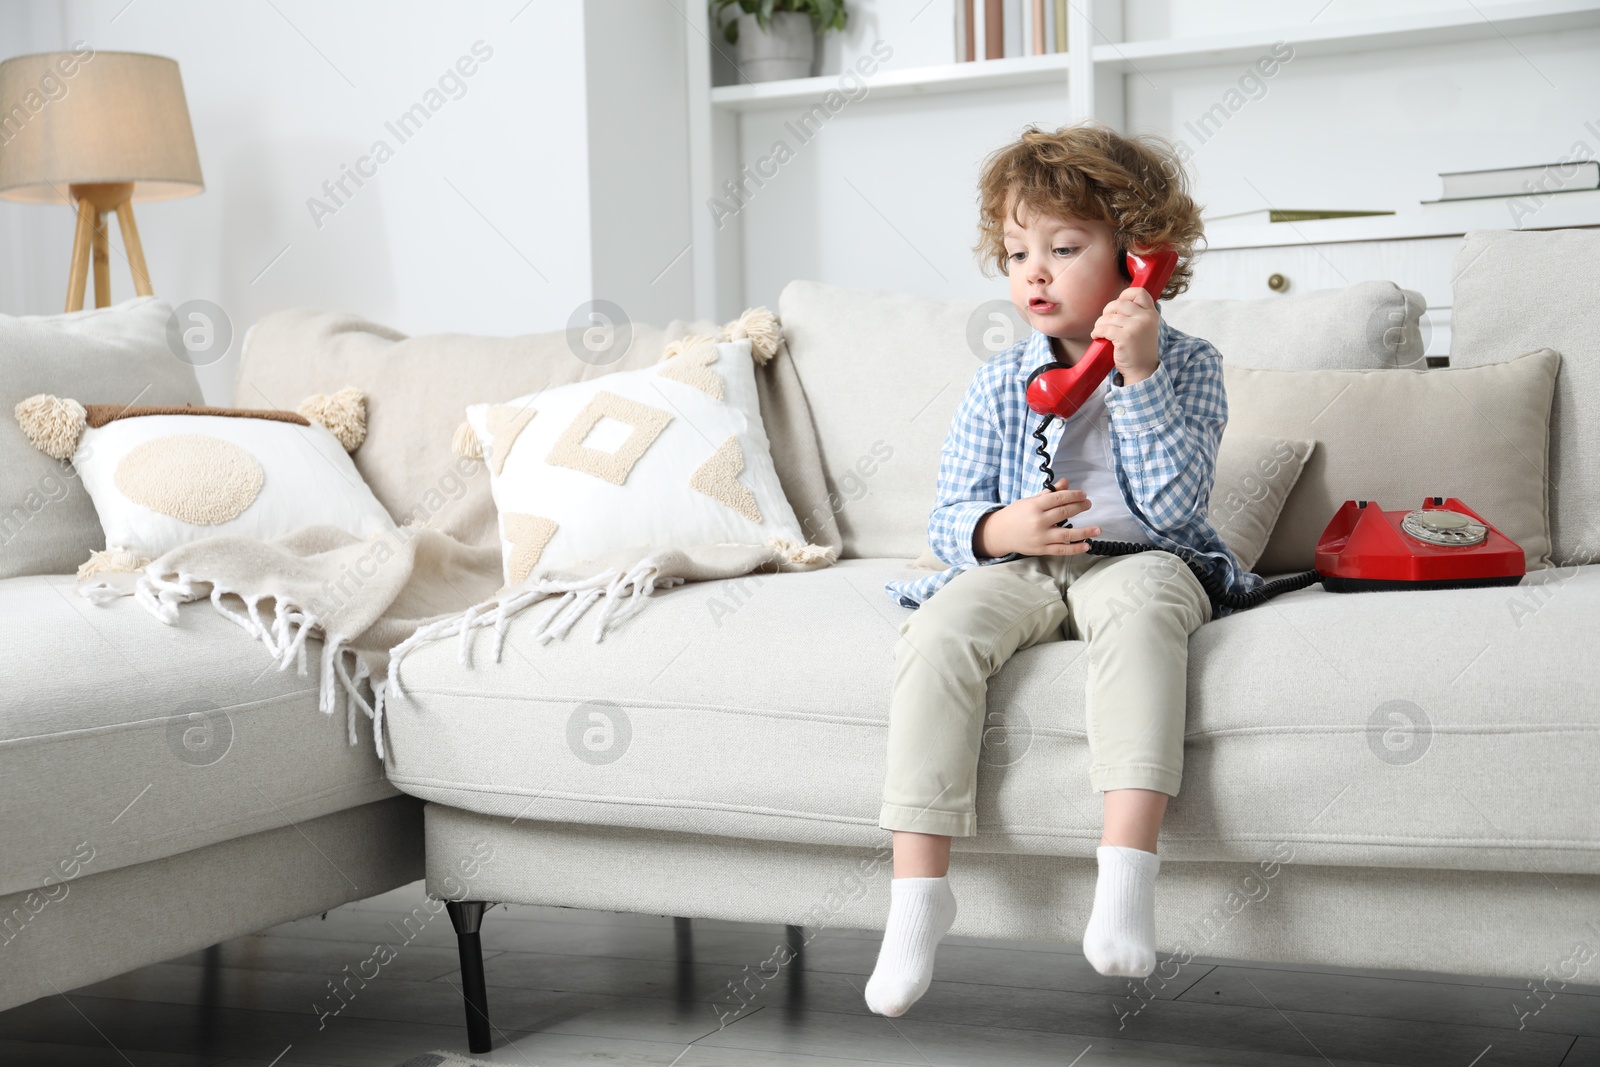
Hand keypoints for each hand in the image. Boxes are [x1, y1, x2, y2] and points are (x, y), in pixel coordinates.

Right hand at [973, 477, 1101, 558]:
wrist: (1000, 533)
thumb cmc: (1016, 514)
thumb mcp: (1030, 501)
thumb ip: (1048, 493)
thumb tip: (1066, 482)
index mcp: (1034, 506)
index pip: (1059, 498)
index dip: (1074, 495)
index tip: (1083, 495)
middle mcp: (1038, 521)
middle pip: (1065, 513)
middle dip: (1080, 507)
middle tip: (1088, 504)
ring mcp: (1041, 537)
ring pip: (1067, 534)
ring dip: (1085, 531)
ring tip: (1098, 529)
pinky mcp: (1042, 550)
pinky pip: (1062, 550)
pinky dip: (1075, 548)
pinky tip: (1087, 545)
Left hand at [1091, 285, 1159, 383]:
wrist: (1142, 370)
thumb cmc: (1139, 349)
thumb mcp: (1145, 327)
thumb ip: (1137, 314)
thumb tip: (1118, 302)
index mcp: (1151, 314)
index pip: (1139, 292)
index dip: (1125, 295)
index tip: (1118, 306)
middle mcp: (1145, 318)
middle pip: (1118, 303)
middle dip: (1107, 312)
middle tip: (1105, 322)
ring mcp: (1135, 327)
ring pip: (1108, 317)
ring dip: (1099, 324)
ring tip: (1100, 332)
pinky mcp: (1124, 337)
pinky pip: (1103, 328)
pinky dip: (1096, 332)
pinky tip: (1097, 337)